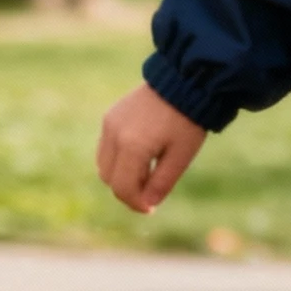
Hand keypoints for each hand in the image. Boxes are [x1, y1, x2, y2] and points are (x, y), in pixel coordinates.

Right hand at [97, 84, 206, 212]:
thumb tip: (147, 205)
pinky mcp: (110, 116)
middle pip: (109, 178)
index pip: (123, 188)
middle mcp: (114, 134)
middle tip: (151, 192)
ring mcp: (109, 124)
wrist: (183, 81)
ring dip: (121, 175)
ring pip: (103, 164)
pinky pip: (106, 147)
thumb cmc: (187, 120)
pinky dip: (118, 159)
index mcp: (133, 146)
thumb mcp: (181, 156)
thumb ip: (162, 183)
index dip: (135, 204)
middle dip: (127, 190)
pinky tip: (141, 156)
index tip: (150, 209)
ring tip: (148, 172)